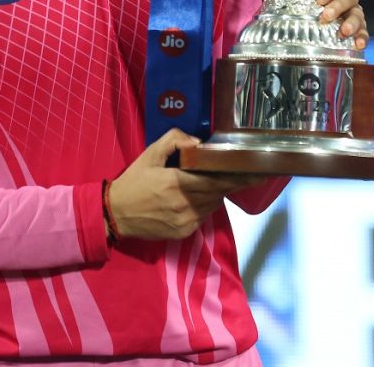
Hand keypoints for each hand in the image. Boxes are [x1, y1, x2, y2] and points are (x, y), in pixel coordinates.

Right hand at [108, 129, 263, 239]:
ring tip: (217, 182)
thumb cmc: (133, 181)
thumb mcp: (149, 154)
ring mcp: (186, 221)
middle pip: (218, 192)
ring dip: (217, 193)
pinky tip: (198, 197)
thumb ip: (173, 140)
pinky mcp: (184, 232)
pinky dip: (205, 205)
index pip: (216, 179)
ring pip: (213, 204)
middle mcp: (185, 204)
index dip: (238, 177)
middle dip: (233, 183)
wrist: (115, 214)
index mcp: (177, 183)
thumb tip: (198, 142)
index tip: (258, 173)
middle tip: (249, 174)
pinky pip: (203, 216)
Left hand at [243, 0, 368, 49]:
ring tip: (343, 32)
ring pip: (359, 13)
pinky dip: (364, 37)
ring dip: (353, 22)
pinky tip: (358, 45)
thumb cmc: (299, 2)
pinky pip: (365, 31)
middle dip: (339, 5)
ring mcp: (352, 13)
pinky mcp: (357, 29)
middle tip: (324, 16)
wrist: (305, 23)